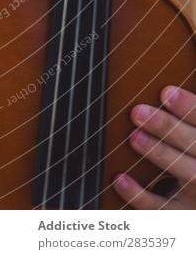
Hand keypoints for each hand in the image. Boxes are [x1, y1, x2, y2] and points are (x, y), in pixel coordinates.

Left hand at [112, 86, 195, 208]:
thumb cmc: (192, 156)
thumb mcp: (192, 138)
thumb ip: (187, 119)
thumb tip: (163, 90)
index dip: (188, 106)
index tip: (165, 91)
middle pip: (195, 144)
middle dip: (167, 127)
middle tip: (138, 111)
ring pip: (185, 173)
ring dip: (159, 154)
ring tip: (134, 137)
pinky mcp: (185, 216)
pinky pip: (163, 209)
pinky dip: (139, 195)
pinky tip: (120, 179)